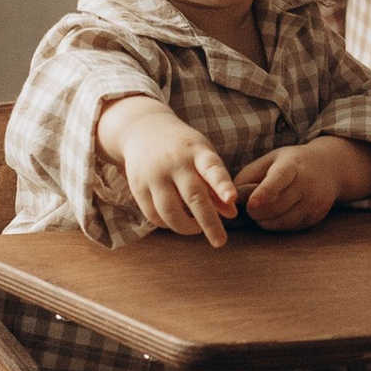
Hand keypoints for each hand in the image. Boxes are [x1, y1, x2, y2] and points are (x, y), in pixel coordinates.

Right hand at [97, 98, 236, 246]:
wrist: (142, 130)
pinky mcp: (138, 186)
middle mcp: (175, 162)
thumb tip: (232, 214)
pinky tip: (176, 221)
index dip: (222, 184)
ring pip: (170, 212)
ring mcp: (154, 175)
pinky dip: (167, 224)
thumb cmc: (183, 148)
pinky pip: (154, 215)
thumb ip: (217, 185)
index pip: (212, 168)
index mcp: (197, 152)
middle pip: (193, 197)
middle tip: (220, 241)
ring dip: (186, 227)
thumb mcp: (203, 157)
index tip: (231, 198)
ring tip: (196, 228)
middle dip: (209, 222)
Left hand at [235, 139, 344, 232]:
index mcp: (291, 165)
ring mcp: (313, 203)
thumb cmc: (289, 163)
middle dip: (255, 211)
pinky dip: (276, 224)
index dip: (264, 193)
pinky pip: (288, 228)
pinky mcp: (315, 218)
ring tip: (263, 208)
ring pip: (280, 222)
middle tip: (250, 205)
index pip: (278, 180)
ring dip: (263, 220)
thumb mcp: (269, 160)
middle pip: (275, 207)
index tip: (252, 204)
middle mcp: (306, 184)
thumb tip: (228, 201)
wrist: (329, 168)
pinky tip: (277, 212)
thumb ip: (247, 178)